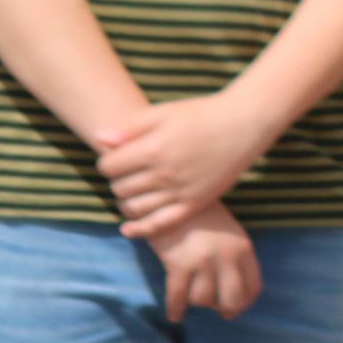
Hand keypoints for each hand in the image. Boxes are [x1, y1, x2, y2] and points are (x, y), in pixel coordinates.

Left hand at [98, 92, 277, 230]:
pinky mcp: (194, 204)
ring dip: (126, 201)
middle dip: (117, 181)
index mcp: (153, 149)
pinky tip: (128, 228)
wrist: (243, 126)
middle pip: (120, 188)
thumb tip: (100, 139)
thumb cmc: (201, 115)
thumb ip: (130, 128)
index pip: (109, 167)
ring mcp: (180, 192)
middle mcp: (164, 174)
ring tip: (132, 190)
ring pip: (134, 208)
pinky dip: (140, 229)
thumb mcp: (164, 112)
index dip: (107, 162)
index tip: (116, 158)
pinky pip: (160, 224)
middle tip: (126, 173)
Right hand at [146, 204, 262, 319]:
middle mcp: (227, 256)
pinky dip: (176, 309)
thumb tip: (231, 297)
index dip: (245, 303)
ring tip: (191, 295)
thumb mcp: (228, 232)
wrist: (171, 198)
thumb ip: (235, 258)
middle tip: (218, 310)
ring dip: (197, 301)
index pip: (253, 287)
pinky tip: (175, 315)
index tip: (235, 308)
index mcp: (243, 247)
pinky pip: (178, 297)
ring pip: (203, 299)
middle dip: (225, 308)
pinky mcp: (179, 264)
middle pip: (232, 299)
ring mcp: (203, 260)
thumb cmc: (200, 216)